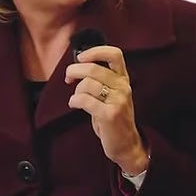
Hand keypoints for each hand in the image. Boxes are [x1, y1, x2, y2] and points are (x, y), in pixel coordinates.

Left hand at [65, 45, 147, 175]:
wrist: (126, 144)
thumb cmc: (114, 118)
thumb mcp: (112, 94)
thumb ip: (101, 79)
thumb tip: (78, 66)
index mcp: (123, 79)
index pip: (115, 54)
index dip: (95, 51)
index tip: (81, 57)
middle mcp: (123, 87)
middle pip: (94, 68)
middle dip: (74, 70)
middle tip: (68, 78)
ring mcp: (118, 100)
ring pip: (87, 84)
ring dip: (76, 90)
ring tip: (76, 98)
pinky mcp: (109, 114)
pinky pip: (84, 100)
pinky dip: (74, 101)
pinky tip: (75, 105)